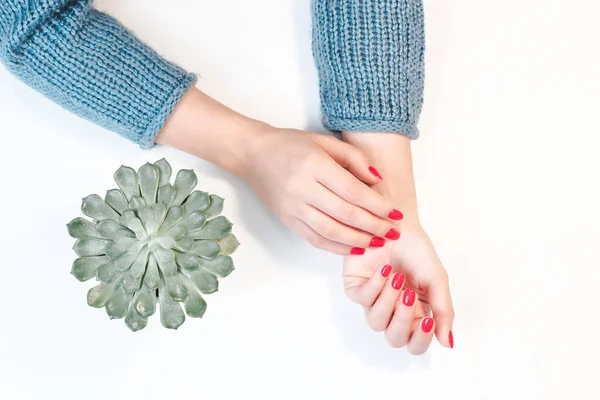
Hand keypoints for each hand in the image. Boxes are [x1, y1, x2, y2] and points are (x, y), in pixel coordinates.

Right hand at [238, 125, 403, 253]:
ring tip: (377, 242)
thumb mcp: (324, 141)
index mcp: (314, 165)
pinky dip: (337, 247)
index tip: (395, 212)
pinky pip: (315, 239)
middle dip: (374, 226)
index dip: (377, 205)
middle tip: (393, 232)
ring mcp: (293, 208)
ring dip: (358, 241)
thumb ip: (354, 159)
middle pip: (346, 214)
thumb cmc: (291, 144)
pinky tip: (354, 247)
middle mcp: (303, 189)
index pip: (353, 191)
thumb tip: (378, 181)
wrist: (253, 154)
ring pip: (331, 232)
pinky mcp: (287, 220)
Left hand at [340, 131, 453, 353]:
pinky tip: (384, 269)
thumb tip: (449, 343)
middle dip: (403, 319)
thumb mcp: (437, 279)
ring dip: (389, 300)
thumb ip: (444, 311)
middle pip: (394, 338)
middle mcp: (393, 311)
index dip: (421, 340)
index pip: (416, 344)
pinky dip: (375, 285)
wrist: (397, 224)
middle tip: (409, 295)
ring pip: (376, 322)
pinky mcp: (355, 288)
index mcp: (416, 312)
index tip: (428, 321)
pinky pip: (362, 299)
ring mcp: (373, 301)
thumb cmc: (417, 249)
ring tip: (397, 277)